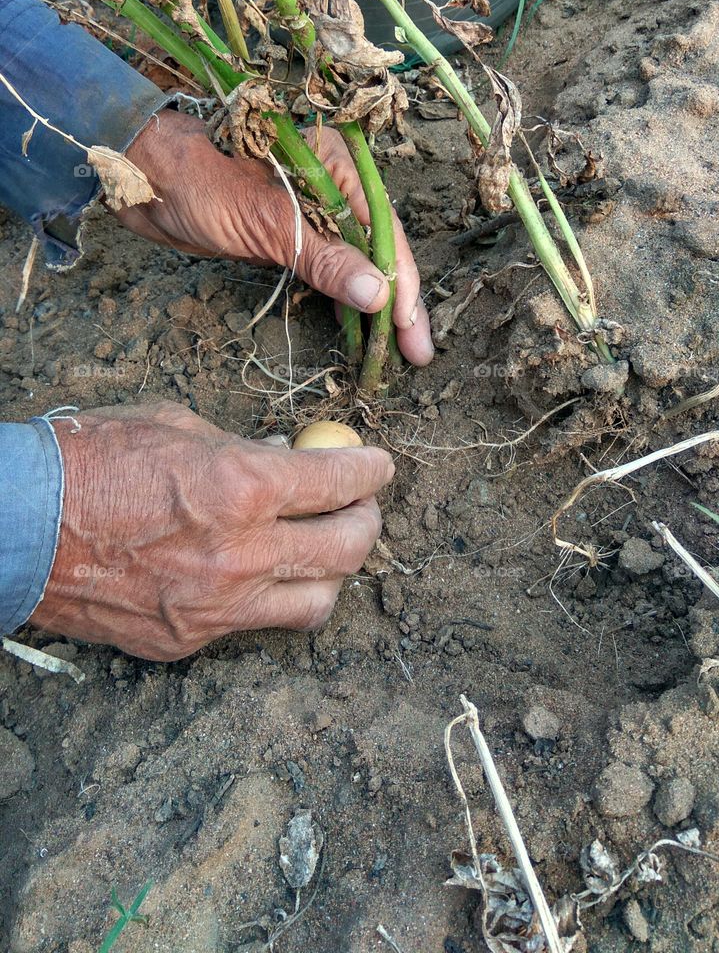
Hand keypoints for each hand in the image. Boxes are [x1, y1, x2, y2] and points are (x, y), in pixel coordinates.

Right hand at [30, 402, 393, 660]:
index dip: (372, 472)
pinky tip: (252, 576)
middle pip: (348, 550)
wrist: (19, 526)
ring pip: (316, 605)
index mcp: (244, 486)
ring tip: (322, 553)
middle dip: (368, 523)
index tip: (380, 467)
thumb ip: (242, 447)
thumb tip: (286, 459)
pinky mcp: (187, 642)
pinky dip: (264, 599)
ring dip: (331, 575)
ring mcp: (217, 607)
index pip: (341, 484)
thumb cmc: (91, 460)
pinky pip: (251, 626)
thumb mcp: (176, 425)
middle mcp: (242, 554)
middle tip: (363, 509)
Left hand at [118, 109, 432, 365]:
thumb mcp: (268, 224)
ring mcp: (312, 212)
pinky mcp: (287, 235)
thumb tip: (378, 295)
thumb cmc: (201, 183)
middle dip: (397, 303)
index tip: (410, 331)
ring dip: (373, 307)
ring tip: (394, 352)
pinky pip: (327, 270)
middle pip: (378, 251)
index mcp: (340, 168)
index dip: (401, 284)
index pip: (384, 233)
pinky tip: (357, 330)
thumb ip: (326, 259)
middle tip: (415, 354)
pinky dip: (343, 300)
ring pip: (355, 264)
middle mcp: (335, 188)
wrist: (144, 180)